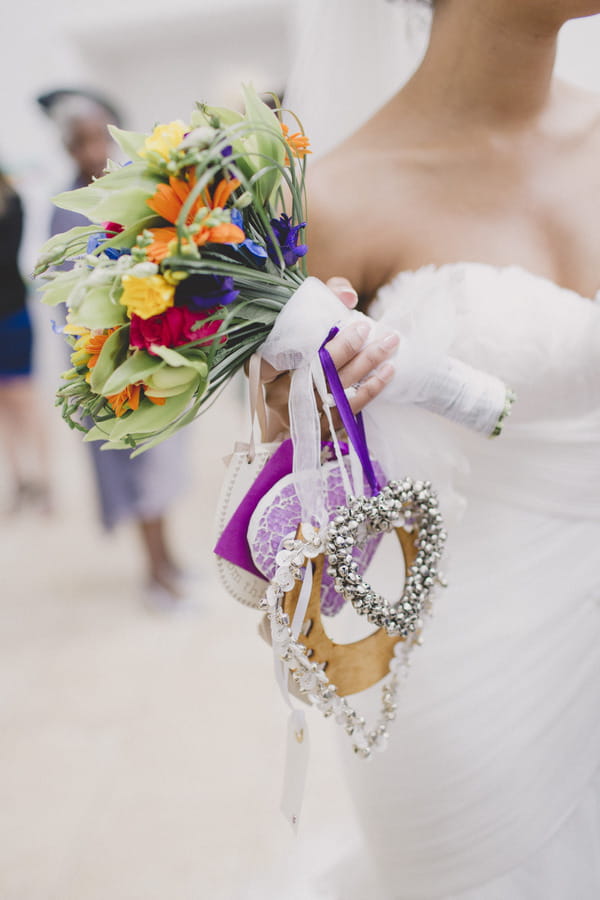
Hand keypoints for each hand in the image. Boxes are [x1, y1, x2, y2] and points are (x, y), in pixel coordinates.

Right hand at [262, 276, 397, 437]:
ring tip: (388, 344)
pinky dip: (370, 390)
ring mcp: (298, 414)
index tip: (332, 322)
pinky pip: (347, 410)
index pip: (274, 353)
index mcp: (262, 365)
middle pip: (309, 372)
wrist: (310, 377)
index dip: (302, 339)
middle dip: (342, 349)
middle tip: (365, 329)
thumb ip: (326, 296)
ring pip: (332, 391)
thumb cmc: (306, 341)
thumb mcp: (308, 314)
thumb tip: (348, 296)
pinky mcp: (320, 426)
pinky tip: (387, 371)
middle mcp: (275, 393)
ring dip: (363, 367)